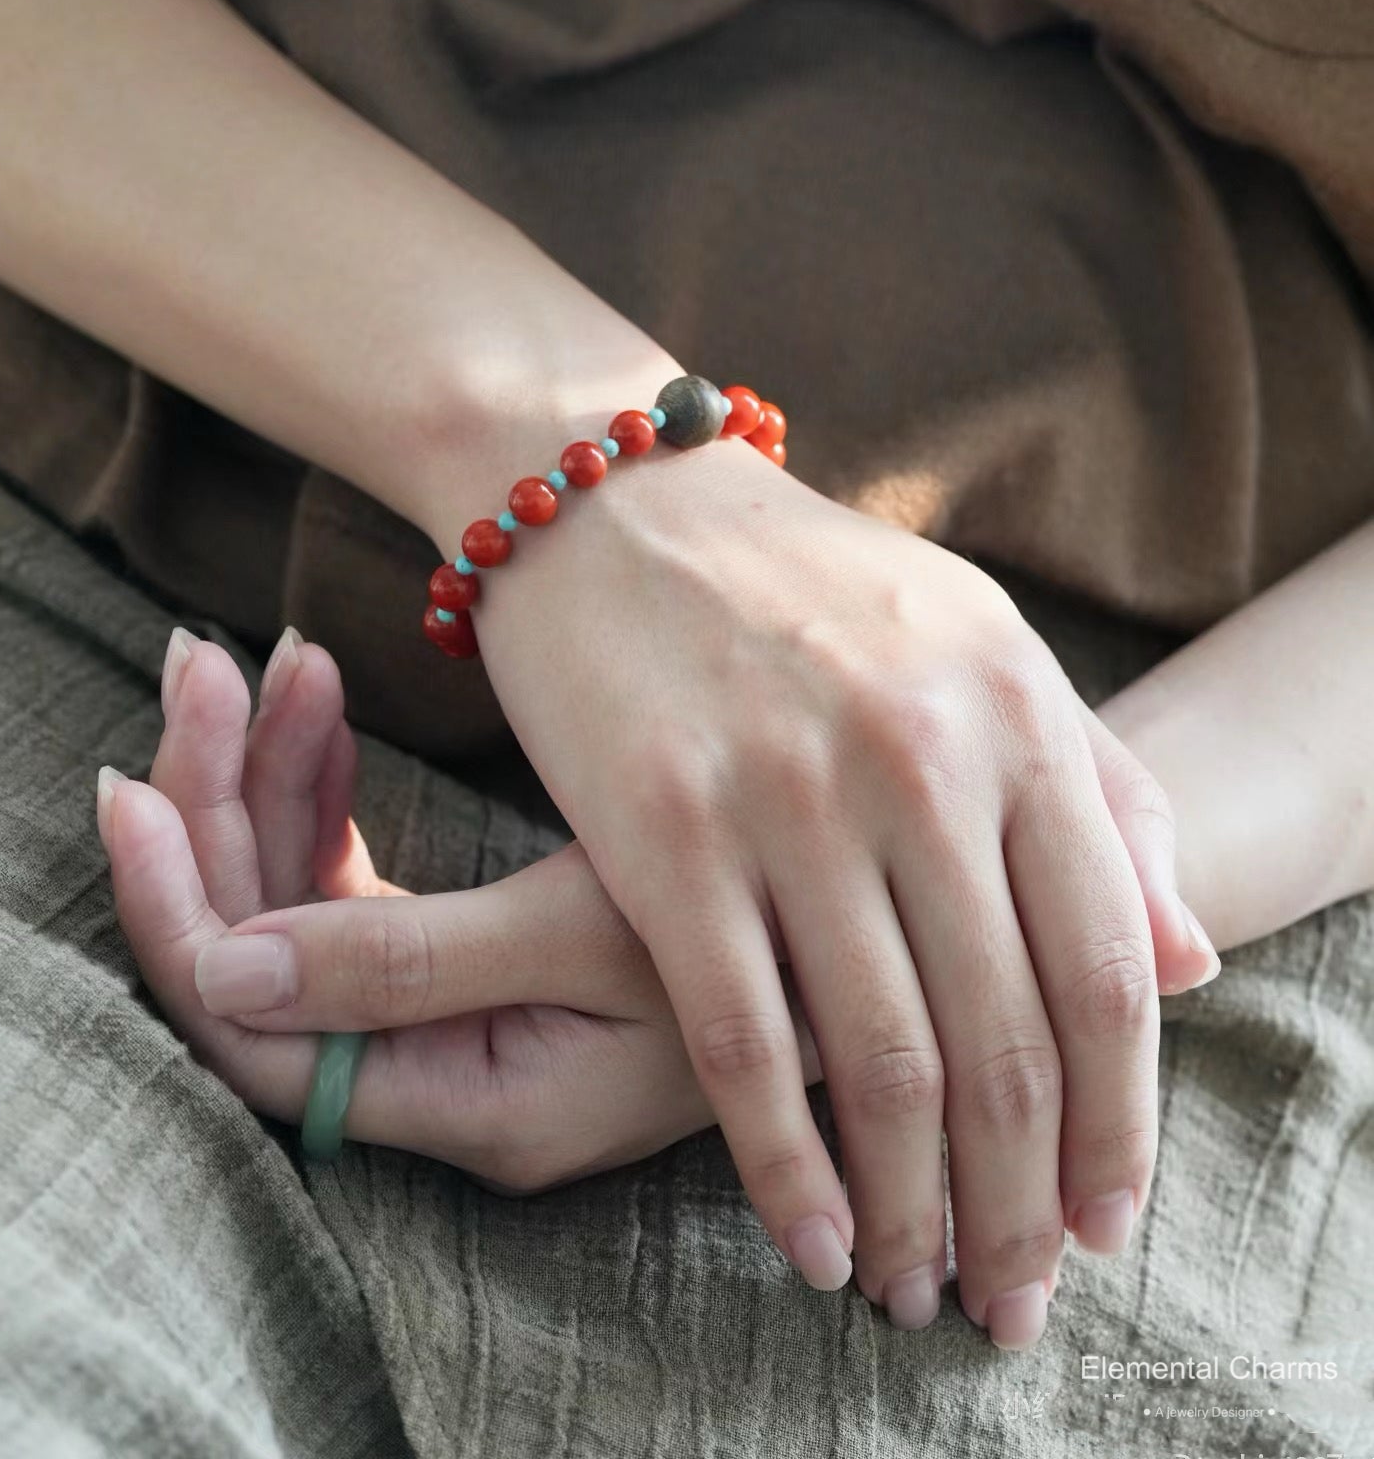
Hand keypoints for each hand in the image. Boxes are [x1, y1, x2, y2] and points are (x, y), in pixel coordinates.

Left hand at [101, 627, 824, 1194]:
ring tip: (272, 655)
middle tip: (202, 666)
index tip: (134, 781)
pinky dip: (336, 787)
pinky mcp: (487, 951)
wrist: (893, 909)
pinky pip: (366, 881)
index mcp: (461, 1095)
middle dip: (222, 807)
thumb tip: (218, 974)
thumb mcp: (597, 941)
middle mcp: (444, 1070)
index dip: (180, 912)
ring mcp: (460, 1010)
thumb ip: (405, 970)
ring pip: (307, 906)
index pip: (255, 1033)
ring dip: (275, 778)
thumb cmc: (777, 933)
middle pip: (266, 956)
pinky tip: (325, 690)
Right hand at [194, 432, 1217, 1348]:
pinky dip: (786, 1166)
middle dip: (1022, 1207)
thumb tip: (1189, 964)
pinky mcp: (662, 830)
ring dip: (915, 1210)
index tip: (1106, 1228)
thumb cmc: (810, 590)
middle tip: (1011, 1304)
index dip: (1120, 1126)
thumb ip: (1097, 797)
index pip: (1105, 969)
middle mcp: (919, 758)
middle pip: (1006, 1042)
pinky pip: (740, 1039)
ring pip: (882, 1062)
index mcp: (1014, 713)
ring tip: (919, 1291)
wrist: (616, 503)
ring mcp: (788, 794)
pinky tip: (815, 1241)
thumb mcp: (979, 653)